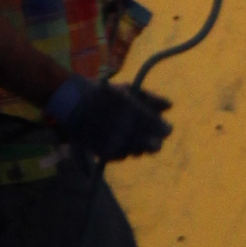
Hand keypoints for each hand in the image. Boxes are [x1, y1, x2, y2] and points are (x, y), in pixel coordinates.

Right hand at [46, 73, 172, 159]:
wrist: (74, 106)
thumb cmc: (105, 95)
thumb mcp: (129, 90)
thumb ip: (151, 99)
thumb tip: (170, 105)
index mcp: (135, 113)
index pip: (159, 128)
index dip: (164, 129)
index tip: (166, 129)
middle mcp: (127, 131)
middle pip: (153, 146)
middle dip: (155, 141)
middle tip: (155, 138)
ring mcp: (116, 144)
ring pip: (138, 152)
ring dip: (140, 146)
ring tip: (133, 135)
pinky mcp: (105, 153)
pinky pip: (122, 156)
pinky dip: (124, 150)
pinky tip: (121, 141)